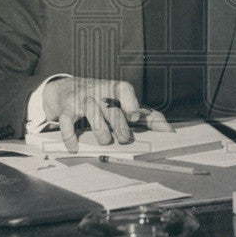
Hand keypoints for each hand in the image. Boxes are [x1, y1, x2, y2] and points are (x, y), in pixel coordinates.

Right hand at [41, 77, 171, 152]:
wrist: (68, 89)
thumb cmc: (104, 101)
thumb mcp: (125, 105)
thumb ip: (147, 118)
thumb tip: (170, 131)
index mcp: (114, 89)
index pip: (123, 89)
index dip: (130, 102)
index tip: (134, 116)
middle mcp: (98, 92)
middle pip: (110, 108)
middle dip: (119, 126)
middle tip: (124, 139)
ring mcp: (81, 99)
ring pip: (92, 115)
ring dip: (100, 132)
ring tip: (105, 141)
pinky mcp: (66, 109)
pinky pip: (67, 122)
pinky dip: (71, 137)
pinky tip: (75, 147)